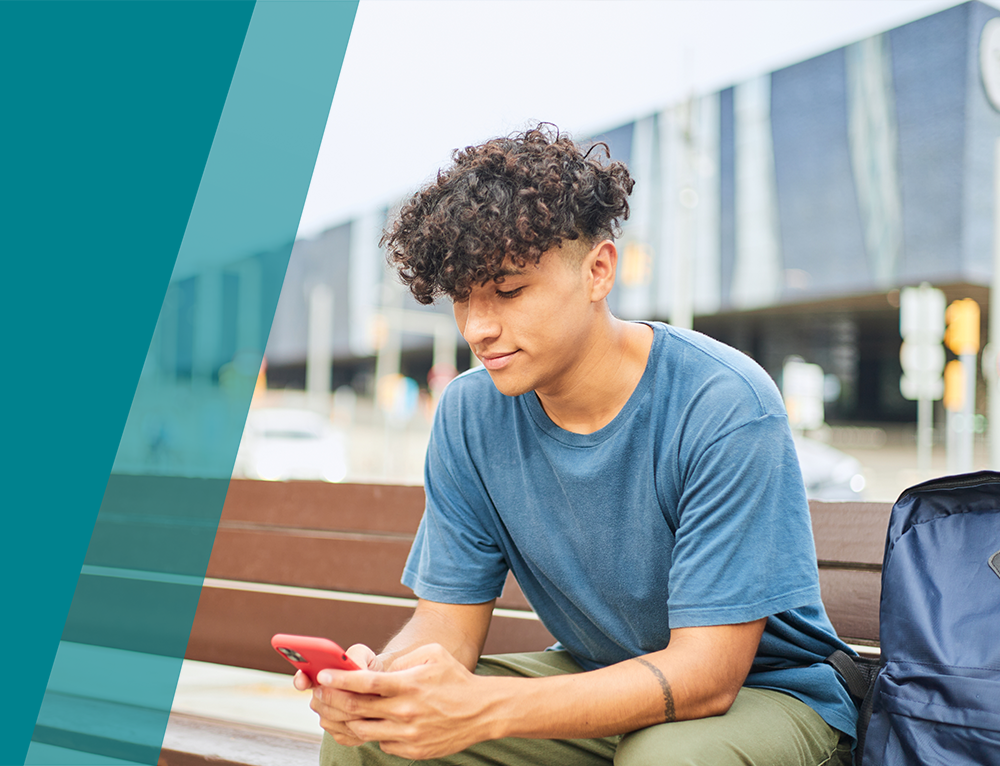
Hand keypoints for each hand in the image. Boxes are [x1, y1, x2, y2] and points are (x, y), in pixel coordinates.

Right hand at [292, 643, 381, 745]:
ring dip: (354, 712)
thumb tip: (350, 667)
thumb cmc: (368, 667)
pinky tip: (370, 716)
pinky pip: (344, 733)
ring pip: (334, 718)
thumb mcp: (363, 655)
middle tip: (364, 693)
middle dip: (344, 697)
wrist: (381, 686)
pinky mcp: (338, 733)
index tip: (303, 681)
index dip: (300, 680)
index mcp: (320, 675)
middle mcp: (318, 697)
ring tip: (372, 703)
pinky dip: (359, 726)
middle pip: (322, 701)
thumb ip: (354, 657)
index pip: (302, 678)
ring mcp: (326, 716)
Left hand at [312, 643, 492, 758]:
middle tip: (318, 694)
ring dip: (343, 721)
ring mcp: (407, 734)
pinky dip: (370, 733)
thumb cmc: (455, 679)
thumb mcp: (432, 655)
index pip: (366, 682)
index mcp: (409, 685)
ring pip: (362, 731)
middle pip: (356, 710)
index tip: (322, 676)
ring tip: (332, 711)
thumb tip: (375, 669)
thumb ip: (401, 660)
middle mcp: (405, 711)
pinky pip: (381, 743)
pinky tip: (365, 723)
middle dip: (331, 701)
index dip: (340, 679)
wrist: (482, 712)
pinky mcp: (412, 750)